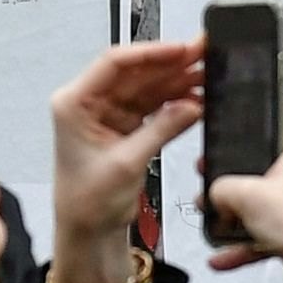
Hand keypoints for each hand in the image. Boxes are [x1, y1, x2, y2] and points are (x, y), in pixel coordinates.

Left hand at [47, 38, 198, 282]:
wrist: (87, 232)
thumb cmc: (86, 202)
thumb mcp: (126, 163)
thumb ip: (161, 129)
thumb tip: (191, 104)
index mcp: (75, 103)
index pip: (114, 64)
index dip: (151, 53)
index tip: (181, 50)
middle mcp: (90, 102)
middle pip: (135, 72)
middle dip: (170, 63)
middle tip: (203, 53)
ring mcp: (109, 113)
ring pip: (148, 87)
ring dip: (177, 80)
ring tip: (207, 73)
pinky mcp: (125, 126)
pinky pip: (154, 106)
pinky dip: (175, 102)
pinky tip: (197, 97)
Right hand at [199, 112, 282, 282]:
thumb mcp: (244, 196)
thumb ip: (220, 188)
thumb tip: (214, 195)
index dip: (265, 107)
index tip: (248, 110)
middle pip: (269, 162)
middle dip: (239, 175)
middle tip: (218, 176)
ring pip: (268, 200)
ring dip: (240, 213)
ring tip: (216, 218)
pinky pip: (271, 230)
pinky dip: (248, 242)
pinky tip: (224, 255)